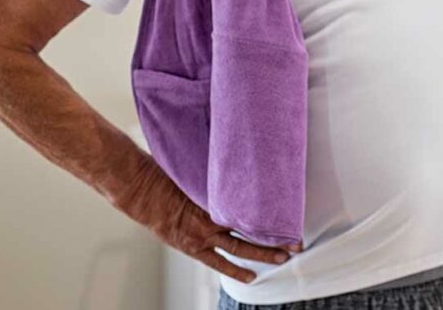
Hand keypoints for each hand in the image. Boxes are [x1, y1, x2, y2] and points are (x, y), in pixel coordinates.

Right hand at [117, 160, 292, 281]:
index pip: (255, 209)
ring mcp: (203, 236)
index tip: (296, 215)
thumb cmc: (172, 175)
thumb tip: (244, 163)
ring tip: (284, 259)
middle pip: (253, 230)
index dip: (276, 214)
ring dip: (263, 254)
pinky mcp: (193, 248)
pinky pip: (218, 263)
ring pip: (240, 248)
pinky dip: (235, 270)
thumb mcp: (202, 172)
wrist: (143, 192)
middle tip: (298, 242)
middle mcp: (214, 219)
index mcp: (218, 198)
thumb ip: (222, 176)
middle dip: (277, 237)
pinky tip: (251, 277)